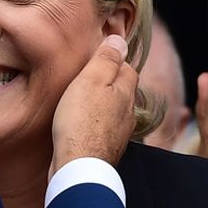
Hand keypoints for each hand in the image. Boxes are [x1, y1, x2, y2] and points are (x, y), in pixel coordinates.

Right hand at [51, 35, 138, 173]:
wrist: (78, 167)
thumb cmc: (81, 121)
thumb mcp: (91, 80)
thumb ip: (106, 59)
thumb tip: (120, 39)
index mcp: (125, 92)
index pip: (128, 68)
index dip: (113, 61)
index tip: (97, 59)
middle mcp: (128, 113)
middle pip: (123, 91)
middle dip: (110, 83)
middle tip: (89, 79)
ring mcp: (120, 134)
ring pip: (115, 111)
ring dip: (103, 105)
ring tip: (84, 101)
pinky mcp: (107, 149)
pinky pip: (105, 130)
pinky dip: (96, 125)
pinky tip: (83, 126)